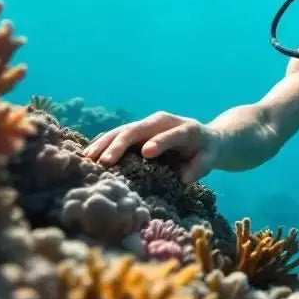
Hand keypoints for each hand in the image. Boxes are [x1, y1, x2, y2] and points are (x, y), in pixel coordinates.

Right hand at [83, 111, 218, 183]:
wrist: (204, 137)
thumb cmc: (206, 151)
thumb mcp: (210, 158)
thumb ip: (200, 166)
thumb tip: (185, 177)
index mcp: (183, 128)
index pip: (170, 134)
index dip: (160, 142)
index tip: (146, 153)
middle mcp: (161, 121)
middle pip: (137, 129)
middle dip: (120, 145)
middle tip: (105, 162)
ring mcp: (147, 124)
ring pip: (122, 130)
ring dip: (104, 143)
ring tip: (88, 158)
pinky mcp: (137, 130)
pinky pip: (116, 134)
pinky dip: (103, 142)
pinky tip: (88, 154)